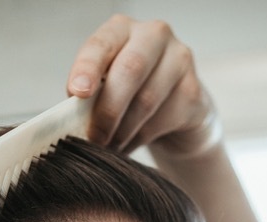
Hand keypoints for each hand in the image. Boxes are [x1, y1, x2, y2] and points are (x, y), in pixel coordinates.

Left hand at [67, 15, 221, 157]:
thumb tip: (72, 120)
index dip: (88, 68)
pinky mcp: (193, 90)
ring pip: (146, 101)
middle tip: (93, 138)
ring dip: (122, 131)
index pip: (102, 44)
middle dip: (107, 110)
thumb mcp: (106, 83)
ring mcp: (179, 59)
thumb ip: (91, 93)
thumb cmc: (130, 92)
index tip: (77, 93)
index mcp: (123, 29)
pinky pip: (161, 121)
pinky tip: (129, 145)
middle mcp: (154, 35)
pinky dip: (139, 139)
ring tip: (108, 147)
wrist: (176, 107)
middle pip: (130, 70)